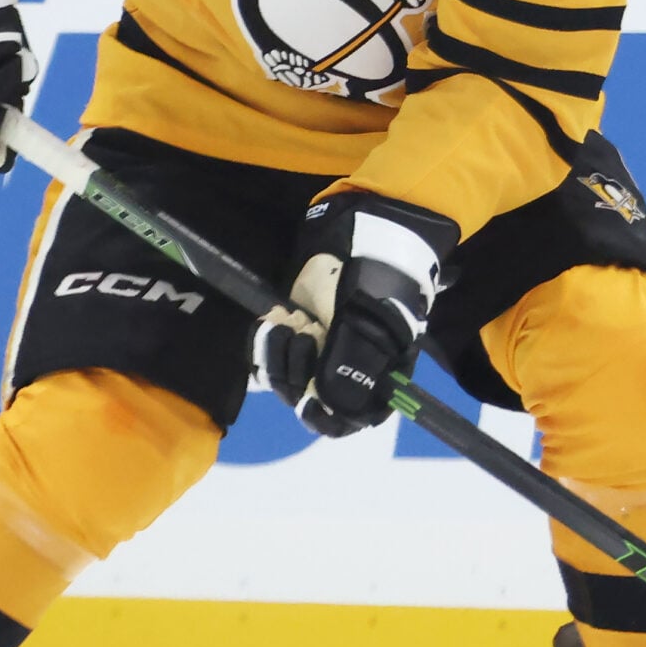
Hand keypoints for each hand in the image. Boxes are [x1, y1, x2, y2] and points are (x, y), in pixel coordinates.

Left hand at [254, 192, 460, 436]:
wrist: (365, 228)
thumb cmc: (379, 275)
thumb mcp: (372, 318)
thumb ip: (354, 362)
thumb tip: (331, 402)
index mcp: (377, 373)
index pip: (353, 417)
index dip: (330, 418)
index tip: (310, 402)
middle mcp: (346, 368)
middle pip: (313, 401)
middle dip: (296, 378)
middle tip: (299, 341)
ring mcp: (318, 350)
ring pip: (287, 380)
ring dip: (277, 360)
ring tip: (282, 328)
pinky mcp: (294, 330)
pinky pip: (270, 356)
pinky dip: (266, 345)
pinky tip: (272, 324)